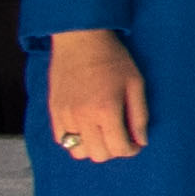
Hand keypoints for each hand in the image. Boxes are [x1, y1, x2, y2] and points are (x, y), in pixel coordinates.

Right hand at [45, 28, 148, 165]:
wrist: (81, 40)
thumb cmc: (113, 59)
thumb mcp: (135, 83)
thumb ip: (139, 115)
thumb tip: (141, 141)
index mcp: (106, 110)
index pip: (118, 148)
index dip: (131, 149)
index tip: (136, 143)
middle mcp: (82, 117)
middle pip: (98, 155)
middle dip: (114, 150)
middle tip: (121, 136)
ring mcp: (65, 116)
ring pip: (77, 151)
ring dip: (93, 148)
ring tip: (103, 133)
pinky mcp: (53, 111)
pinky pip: (62, 140)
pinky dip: (76, 140)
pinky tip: (86, 128)